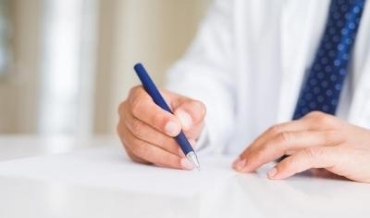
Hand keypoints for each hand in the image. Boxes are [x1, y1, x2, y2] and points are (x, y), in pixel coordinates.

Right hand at [117, 86, 205, 169]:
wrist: (180, 129)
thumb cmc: (182, 114)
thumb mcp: (194, 108)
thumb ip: (192, 111)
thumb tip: (182, 120)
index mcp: (139, 95)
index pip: (141, 106)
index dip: (157, 118)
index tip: (176, 129)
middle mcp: (127, 112)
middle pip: (139, 128)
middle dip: (165, 140)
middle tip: (186, 148)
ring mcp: (126, 132)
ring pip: (140, 146)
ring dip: (165, 154)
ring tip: (186, 155)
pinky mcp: (130, 150)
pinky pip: (143, 158)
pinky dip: (163, 161)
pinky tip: (179, 161)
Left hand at [232, 111, 369, 182]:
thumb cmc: (361, 156)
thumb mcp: (327, 150)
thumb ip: (305, 153)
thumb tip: (281, 165)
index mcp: (313, 122)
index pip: (276, 130)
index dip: (256, 143)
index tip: (243, 156)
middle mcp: (318, 124)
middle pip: (275, 133)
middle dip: (253, 149)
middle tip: (239, 164)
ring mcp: (328, 136)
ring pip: (285, 141)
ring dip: (261, 155)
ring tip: (247, 168)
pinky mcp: (338, 151)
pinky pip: (306, 156)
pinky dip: (287, 165)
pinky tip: (274, 174)